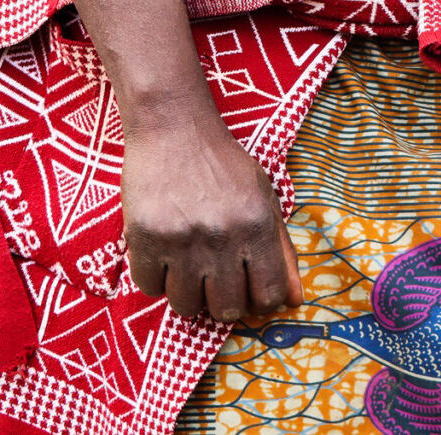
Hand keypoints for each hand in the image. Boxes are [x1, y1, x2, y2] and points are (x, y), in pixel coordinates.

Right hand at [122, 112, 301, 324]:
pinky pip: (150, 289)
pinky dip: (157, 278)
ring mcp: (181, 240)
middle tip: (217, 277)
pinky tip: (164, 253)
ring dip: (188, 292)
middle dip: (223, 301)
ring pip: (186, 306)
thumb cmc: (224, 166)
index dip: (259, 301)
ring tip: (189, 263)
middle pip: (225, 309)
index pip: (267, 296)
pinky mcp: (144, 239)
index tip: (249, 289)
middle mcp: (222, 236)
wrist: (175, 130)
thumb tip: (295, 301)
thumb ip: (282, 250)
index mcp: (258, 224)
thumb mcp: (264, 197)